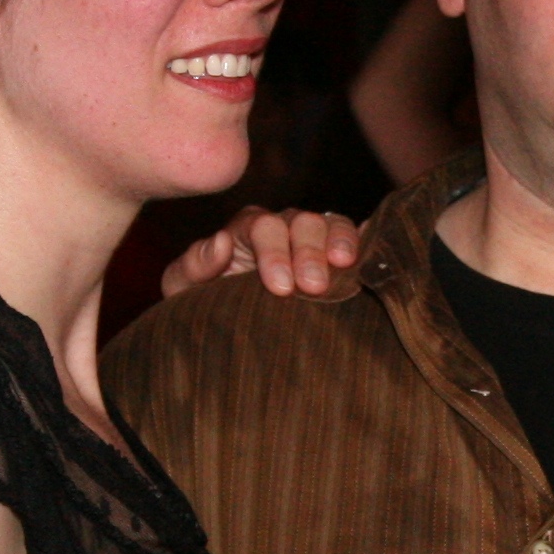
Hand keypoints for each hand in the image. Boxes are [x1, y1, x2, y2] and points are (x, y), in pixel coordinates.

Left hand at [159, 211, 365, 303]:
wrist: (231, 331)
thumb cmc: (205, 306)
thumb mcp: (185, 289)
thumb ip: (195, 264)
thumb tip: (221, 242)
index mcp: (246, 230)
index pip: (262, 227)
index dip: (274, 253)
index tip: (280, 288)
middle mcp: (283, 227)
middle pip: (301, 222)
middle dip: (307, 252)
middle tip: (313, 287)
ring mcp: (313, 239)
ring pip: (330, 224)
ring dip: (339, 244)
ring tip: (345, 267)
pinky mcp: (338, 256)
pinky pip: (357, 238)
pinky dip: (365, 244)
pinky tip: (369, 261)